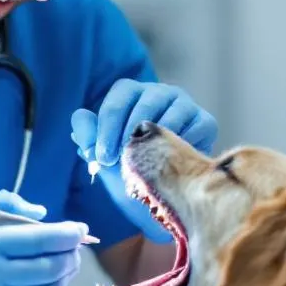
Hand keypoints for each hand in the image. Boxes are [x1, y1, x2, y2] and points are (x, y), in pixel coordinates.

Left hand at [70, 79, 216, 241]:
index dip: (108, 126)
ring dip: (155, 143)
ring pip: (171, 116)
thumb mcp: (104, 155)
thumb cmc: (132, 166)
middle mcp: (160, 92)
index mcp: (133, 93)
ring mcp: (185, 104)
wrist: (164, 193)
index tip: (102, 156)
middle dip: (129, 135)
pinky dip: (182, 147)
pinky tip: (172, 163)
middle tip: (121, 163)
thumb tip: (79, 120)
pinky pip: (195, 128)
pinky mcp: (206, 121)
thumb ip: (88, 136)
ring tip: (145, 165)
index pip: (119, 97)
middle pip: (145, 102)